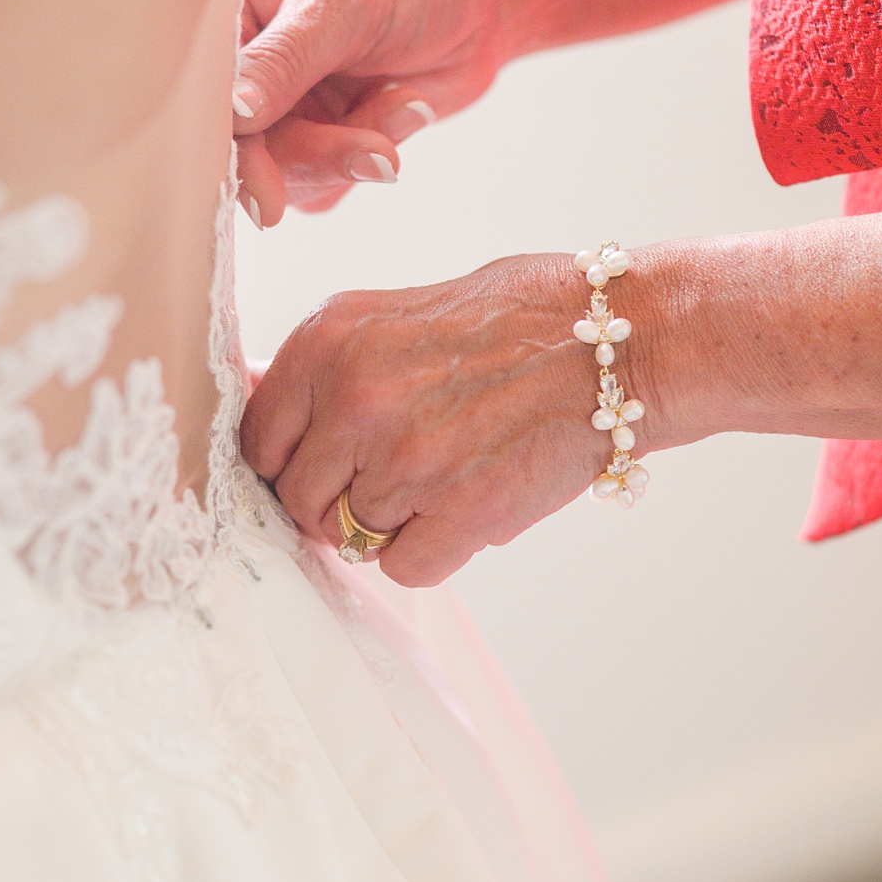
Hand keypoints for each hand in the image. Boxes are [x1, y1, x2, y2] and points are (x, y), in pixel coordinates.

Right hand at [231, 0, 516, 226]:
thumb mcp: (345, 2)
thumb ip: (286, 60)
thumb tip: (233, 115)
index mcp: (231, 4)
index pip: (205, 84)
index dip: (228, 138)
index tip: (261, 186)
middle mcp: (248, 58)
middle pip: (243, 142)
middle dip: (311, 155)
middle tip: (374, 151)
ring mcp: (286, 100)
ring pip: (285, 169)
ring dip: (350, 152)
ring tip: (405, 105)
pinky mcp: (325, 133)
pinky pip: (327, 179)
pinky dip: (371, 156)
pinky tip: (407, 107)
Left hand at [239, 252, 617, 586]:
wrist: (622, 340)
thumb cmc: (527, 319)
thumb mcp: (403, 313)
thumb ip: (338, 366)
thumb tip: (282, 422)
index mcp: (331, 339)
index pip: (258, 440)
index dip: (290, 464)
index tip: (323, 468)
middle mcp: (356, 398)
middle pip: (299, 500)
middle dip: (340, 502)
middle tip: (397, 480)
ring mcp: (407, 459)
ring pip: (353, 537)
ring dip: (394, 524)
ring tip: (450, 476)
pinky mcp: (462, 510)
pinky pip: (406, 568)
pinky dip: (435, 550)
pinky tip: (470, 506)